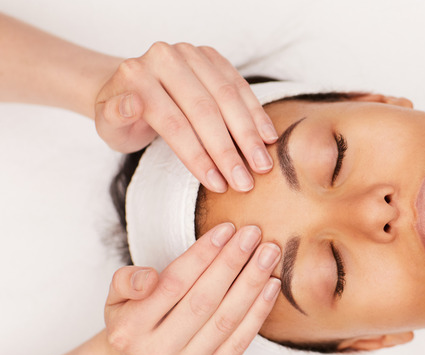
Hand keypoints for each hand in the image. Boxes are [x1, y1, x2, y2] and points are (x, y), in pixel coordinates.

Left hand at [94, 42, 277, 192]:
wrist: (133, 89)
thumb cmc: (124, 117)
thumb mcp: (109, 126)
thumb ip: (116, 117)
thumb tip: (131, 104)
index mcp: (136, 74)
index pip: (173, 122)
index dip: (198, 156)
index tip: (218, 184)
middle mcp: (165, 57)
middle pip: (204, 109)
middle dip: (228, 150)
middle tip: (246, 181)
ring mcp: (191, 53)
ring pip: (227, 96)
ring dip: (249, 134)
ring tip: (262, 165)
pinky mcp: (212, 56)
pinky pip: (240, 85)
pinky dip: (256, 113)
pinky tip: (268, 138)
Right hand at [103, 224, 280, 354]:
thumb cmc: (135, 317)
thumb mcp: (117, 296)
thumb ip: (127, 280)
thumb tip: (149, 278)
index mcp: (129, 329)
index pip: (173, 283)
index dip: (203, 254)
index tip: (227, 229)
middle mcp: (154, 354)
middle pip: (203, 300)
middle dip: (232, 263)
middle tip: (254, 234)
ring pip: (225, 320)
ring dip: (251, 283)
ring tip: (269, 254)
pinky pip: (240, 341)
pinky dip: (259, 311)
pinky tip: (271, 285)